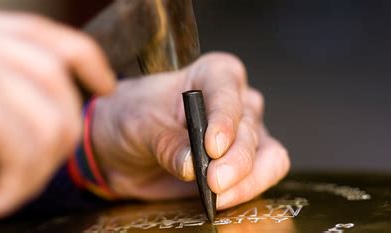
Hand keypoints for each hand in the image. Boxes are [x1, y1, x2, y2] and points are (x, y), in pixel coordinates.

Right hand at [0, 6, 114, 220]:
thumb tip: (20, 112)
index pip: (43, 37)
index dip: (87, 62)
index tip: (102, 87)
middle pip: (57, 80)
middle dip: (64, 131)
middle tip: (35, 171)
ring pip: (49, 118)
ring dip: (38, 168)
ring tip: (8, 193)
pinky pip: (23, 148)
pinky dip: (15, 186)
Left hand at [92, 53, 288, 208]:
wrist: (123, 149)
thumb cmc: (132, 119)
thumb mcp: (139, 125)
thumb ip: (166, 142)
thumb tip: (192, 164)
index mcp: (212, 76)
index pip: (228, 93)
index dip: (224, 120)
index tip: (212, 147)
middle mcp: (236, 101)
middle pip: (250, 128)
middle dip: (235, 159)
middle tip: (214, 181)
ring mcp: (244, 133)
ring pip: (267, 154)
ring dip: (247, 178)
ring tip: (219, 195)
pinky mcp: (245, 164)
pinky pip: (263, 176)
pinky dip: (248, 189)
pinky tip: (223, 199)